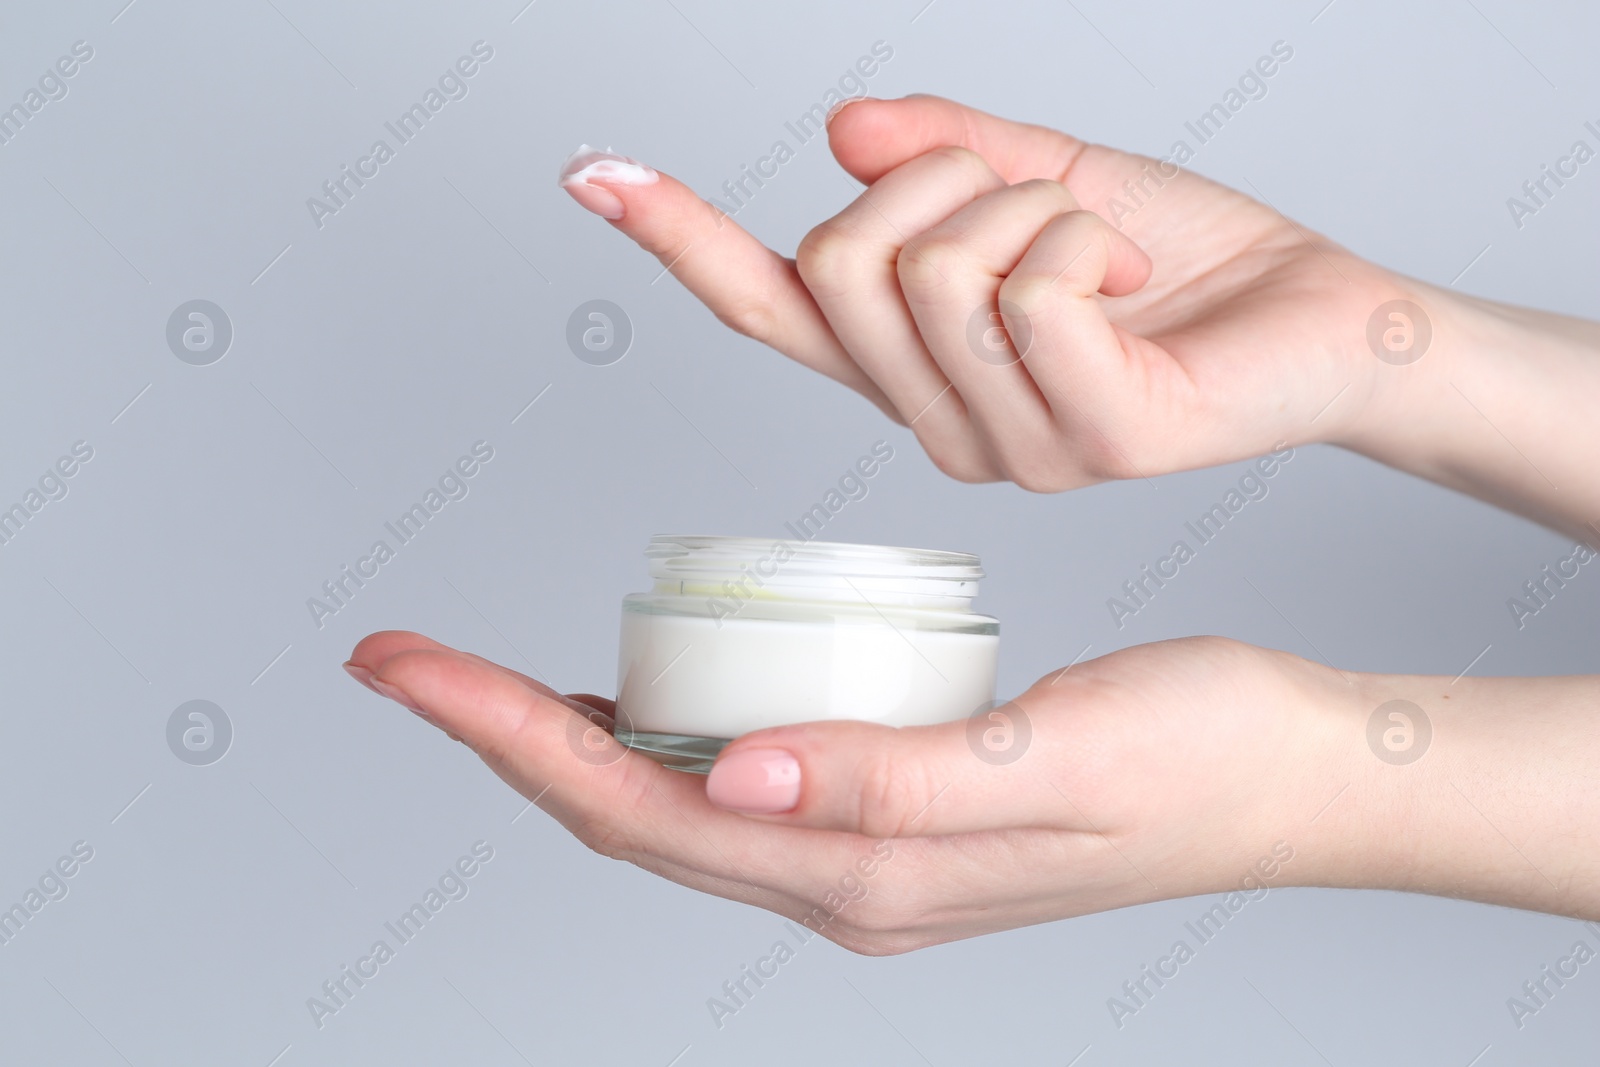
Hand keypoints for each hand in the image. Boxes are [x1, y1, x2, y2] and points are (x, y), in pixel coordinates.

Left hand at [344, 630, 1374, 951]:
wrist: (1290, 773)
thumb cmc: (1196, 756)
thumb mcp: (1046, 756)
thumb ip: (887, 779)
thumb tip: (729, 776)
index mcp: (868, 872)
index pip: (641, 807)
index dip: (509, 739)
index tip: (413, 669)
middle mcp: (850, 879)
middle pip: (630, 815)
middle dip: (502, 740)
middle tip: (408, 662)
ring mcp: (870, 856)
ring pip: (674, 807)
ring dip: (568, 748)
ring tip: (487, 685)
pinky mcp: (895, 814)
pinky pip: (738, 791)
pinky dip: (660, 744)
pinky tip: (641, 701)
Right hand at [559, 94, 1420, 490]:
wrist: (1320, 316)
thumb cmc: (1186, 262)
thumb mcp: (1043, 176)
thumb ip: (941, 154)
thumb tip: (842, 136)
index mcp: (913, 363)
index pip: (770, 305)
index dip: (678, 236)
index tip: (593, 173)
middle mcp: (939, 421)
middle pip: (841, 262)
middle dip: (941, 180)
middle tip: (1029, 197)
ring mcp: (1008, 448)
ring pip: (932, 271)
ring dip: (1027, 205)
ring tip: (1096, 246)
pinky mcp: (1090, 444)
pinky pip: (1028, 296)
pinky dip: (1079, 235)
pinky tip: (1126, 276)